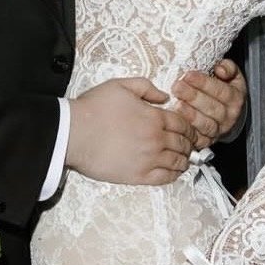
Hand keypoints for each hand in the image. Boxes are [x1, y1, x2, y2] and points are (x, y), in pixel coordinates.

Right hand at [66, 79, 195, 184]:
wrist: (74, 133)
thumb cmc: (95, 107)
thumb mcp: (121, 85)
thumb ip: (146, 87)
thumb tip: (164, 96)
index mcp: (154, 117)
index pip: (183, 124)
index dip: (190, 127)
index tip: (191, 130)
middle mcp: (156, 139)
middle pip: (183, 143)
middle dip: (189, 143)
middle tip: (191, 145)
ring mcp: (148, 160)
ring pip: (177, 162)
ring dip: (185, 160)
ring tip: (185, 159)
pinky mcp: (137, 176)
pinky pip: (164, 178)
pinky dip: (173, 175)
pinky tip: (174, 172)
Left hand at [171, 58, 246, 149]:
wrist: (225, 114)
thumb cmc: (223, 89)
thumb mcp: (231, 76)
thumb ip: (228, 68)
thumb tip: (220, 69)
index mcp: (235, 98)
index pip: (221, 91)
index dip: (204, 83)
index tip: (188, 75)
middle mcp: (229, 116)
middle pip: (212, 108)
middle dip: (193, 96)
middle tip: (177, 87)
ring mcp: (218, 130)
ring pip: (206, 124)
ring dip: (190, 114)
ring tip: (177, 103)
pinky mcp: (206, 141)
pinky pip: (198, 138)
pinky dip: (187, 130)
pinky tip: (177, 120)